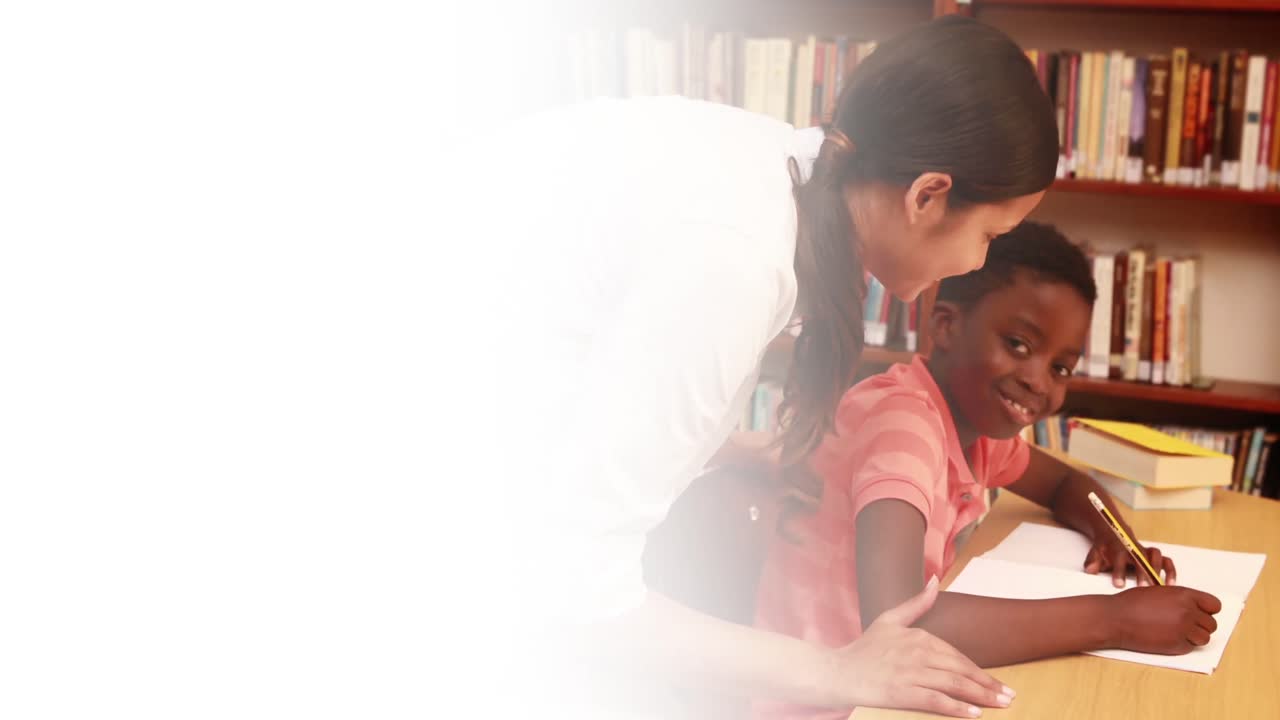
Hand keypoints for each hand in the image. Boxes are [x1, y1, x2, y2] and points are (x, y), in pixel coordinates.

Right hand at [824, 578, 1013, 717]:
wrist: (840, 671)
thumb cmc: (865, 648)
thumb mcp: (890, 619)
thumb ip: (917, 603)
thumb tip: (935, 580)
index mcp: (919, 636)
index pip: (957, 656)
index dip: (980, 672)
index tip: (998, 684)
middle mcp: (918, 653)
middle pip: (961, 671)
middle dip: (988, 685)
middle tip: (1009, 696)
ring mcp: (911, 673)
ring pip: (954, 685)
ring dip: (981, 697)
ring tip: (1000, 705)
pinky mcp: (903, 692)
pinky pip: (936, 701)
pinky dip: (957, 708)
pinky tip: (974, 715)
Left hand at [1084, 528, 1176, 587]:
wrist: (1114, 533)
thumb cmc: (1105, 548)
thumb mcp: (1095, 552)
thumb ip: (1092, 561)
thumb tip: (1090, 570)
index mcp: (1118, 547)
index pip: (1119, 557)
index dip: (1119, 570)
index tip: (1118, 585)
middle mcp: (1134, 548)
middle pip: (1140, 557)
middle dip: (1142, 572)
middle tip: (1142, 587)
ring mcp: (1145, 551)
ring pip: (1156, 556)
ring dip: (1158, 570)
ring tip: (1159, 587)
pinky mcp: (1154, 556)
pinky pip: (1167, 561)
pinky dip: (1171, 571)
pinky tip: (1170, 585)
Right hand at [1107, 586, 1221, 653]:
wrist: (1115, 618)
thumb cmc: (1132, 603)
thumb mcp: (1159, 591)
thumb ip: (1180, 598)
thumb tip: (1195, 608)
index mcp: (1185, 595)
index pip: (1215, 605)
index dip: (1207, 610)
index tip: (1199, 613)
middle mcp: (1188, 611)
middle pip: (1211, 624)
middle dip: (1200, 625)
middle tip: (1185, 625)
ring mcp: (1183, 629)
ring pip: (1205, 638)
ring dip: (1194, 637)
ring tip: (1178, 633)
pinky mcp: (1176, 645)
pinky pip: (1190, 647)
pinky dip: (1182, 645)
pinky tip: (1167, 638)